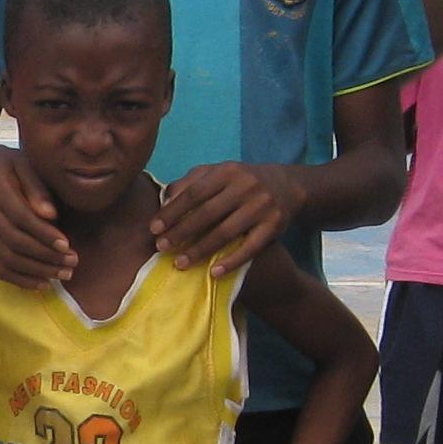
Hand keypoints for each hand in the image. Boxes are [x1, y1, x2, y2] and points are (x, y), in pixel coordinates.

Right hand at [0, 148, 72, 285]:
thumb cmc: (8, 166)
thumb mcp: (24, 164)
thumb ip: (37, 187)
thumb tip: (51, 215)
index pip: (20, 217)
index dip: (44, 234)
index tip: (67, 244)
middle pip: (14, 242)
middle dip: (46, 255)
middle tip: (73, 261)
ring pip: (7, 259)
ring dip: (38, 271)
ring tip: (64, 273)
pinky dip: (21, 280)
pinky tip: (43, 283)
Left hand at [153, 162, 296, 273]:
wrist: (288, 185)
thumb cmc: (242, 181)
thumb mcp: (219, 173)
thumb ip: (191, 182)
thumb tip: (165, 199)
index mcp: (227, 171)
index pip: (193, 193)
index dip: (172, 212)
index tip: (154, 229)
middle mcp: (245, 186)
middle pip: (207, 213)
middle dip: (181, 232)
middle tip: (161, 248)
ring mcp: (261, 205)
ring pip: (226, 232)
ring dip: (201, 250)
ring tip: (180, 264)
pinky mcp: (275, 225)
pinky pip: (251, 247)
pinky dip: (233, 261)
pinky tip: (215, 272)